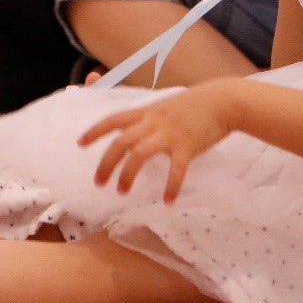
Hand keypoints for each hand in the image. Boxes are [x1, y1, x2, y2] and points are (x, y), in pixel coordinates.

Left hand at [78, 80, 236, 202]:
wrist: (222, 101)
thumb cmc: (194, 104)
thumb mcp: (165, 105)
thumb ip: (149, 116)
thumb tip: (135, 129)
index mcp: (146, 112)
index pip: (114, 119)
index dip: (96, 131)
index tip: (80, 143)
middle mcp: (153, 122)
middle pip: (121, 142)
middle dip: (106, 163)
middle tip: (99, 183)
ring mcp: (169, 134)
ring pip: (140, 154)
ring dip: (128, 175)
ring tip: (122, 191)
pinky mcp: (187, 146)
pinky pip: (176, 170)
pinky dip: (171, 186)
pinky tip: (168, 201)